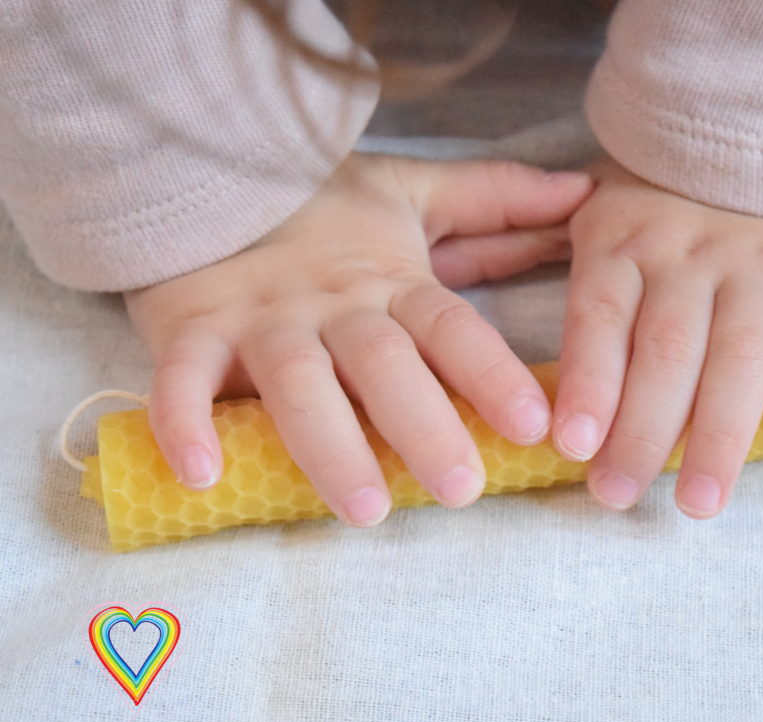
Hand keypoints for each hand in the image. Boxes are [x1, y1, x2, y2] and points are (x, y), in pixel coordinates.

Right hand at [124, 153, 592, 526]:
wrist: (202, 171)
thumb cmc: (319, 206)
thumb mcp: (411, 194)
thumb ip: (495, 200)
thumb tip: (581, 193)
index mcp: (390, 281)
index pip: (450, 328)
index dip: (491, 373)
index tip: (535, 424)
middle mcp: (331, 304)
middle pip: (382, 365)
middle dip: (423, 426)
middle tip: (461, 489)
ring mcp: (259, 319)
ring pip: (296, 383)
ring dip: (329, 446)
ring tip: (366, 509)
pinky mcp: (189, 329)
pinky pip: (182, 377)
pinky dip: (184, 421)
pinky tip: (202, 476)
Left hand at [553, 157, 762, 517]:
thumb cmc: (665, 194)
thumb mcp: (607, 215)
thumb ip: (592, 291)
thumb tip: (562, 404)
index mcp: (624, 238)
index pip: (600, 318)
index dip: (588, 383)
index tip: (574, 447)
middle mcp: (691, 250)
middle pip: (665, 352)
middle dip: (642, 433)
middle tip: (621, 497)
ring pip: (742, 353)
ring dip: (720, 434)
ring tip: (699, 501)